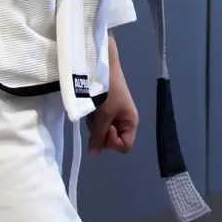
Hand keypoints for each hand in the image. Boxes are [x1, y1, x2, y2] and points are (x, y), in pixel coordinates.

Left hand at [89, 41, 137, 155]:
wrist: (101, 67)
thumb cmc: (107, 91)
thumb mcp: (104, 115)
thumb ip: (99, 136)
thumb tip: (94, 155)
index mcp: (130, 122)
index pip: (125, 146)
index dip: (114, 143)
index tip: (107, 130)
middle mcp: (123, 121)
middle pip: (112, 140)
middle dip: (102, 133)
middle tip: (98, 117)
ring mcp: (113, 115)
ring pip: (102, 132)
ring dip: (95, 125)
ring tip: (94, 110)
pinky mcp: (104, 110)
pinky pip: (97, 123)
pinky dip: (93, 118)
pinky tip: (91, 108)